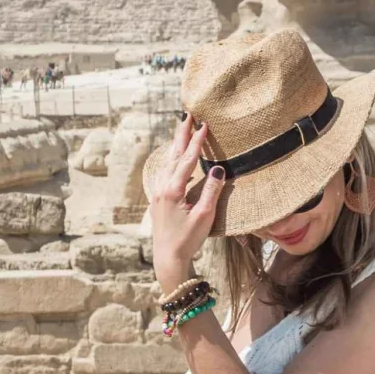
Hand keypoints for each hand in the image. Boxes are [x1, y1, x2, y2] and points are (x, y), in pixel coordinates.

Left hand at [151, 115, 226, 293]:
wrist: (168, 258)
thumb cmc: (188, 239)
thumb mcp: (204, 216)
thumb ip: (211, 191)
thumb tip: (217, 168)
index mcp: (173, 190)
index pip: (187, 159)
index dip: (197, 141)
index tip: (204, 124)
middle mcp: (162, 188)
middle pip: (173, 155)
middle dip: (181, 134)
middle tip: (187, 115)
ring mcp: (157, 193)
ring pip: (166, 162)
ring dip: (175, 145)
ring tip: (181, 131)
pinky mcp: (157, 199)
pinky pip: (163, 172)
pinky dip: (169, 160)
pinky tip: (172, 159)